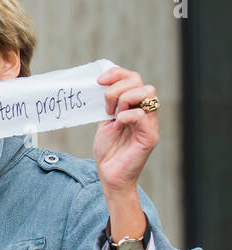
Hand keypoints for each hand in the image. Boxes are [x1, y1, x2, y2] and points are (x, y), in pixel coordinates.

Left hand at [93, 66, 158, 194]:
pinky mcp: (149, 137)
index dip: (116, 73)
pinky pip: (142, 114)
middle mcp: (146, 112)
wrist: (110, 175)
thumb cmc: (108, 150)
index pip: (133, 78)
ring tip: (112, 116)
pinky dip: (126, 116)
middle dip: (117, 89)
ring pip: (146, 93)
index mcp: (135, 106)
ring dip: (122, 100)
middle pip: (140, 81)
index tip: (99, 81)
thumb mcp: (105, 121)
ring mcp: (150, 123)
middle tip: (106, 107)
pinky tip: (117, 125)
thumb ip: (108, 104)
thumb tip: (100, 83)